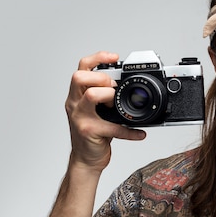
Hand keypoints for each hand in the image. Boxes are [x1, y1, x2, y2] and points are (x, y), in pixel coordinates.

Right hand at [65, 51, 145, 172]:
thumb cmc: (94, 133)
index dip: (98, 58)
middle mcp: (75, 103)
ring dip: (108, 95)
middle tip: (112, 87)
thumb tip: (127, 84)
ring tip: (116, 104)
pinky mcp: (89, 131)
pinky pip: (112, 127)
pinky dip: (130, 131)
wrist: (86, 159)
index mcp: (77, 95)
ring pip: (90, 95)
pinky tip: (140, 133)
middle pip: (79, 77)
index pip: (82, 68)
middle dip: (100, 77)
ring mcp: (80, 117)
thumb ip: (105, 95)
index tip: (114, 57)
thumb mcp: (96, 110)